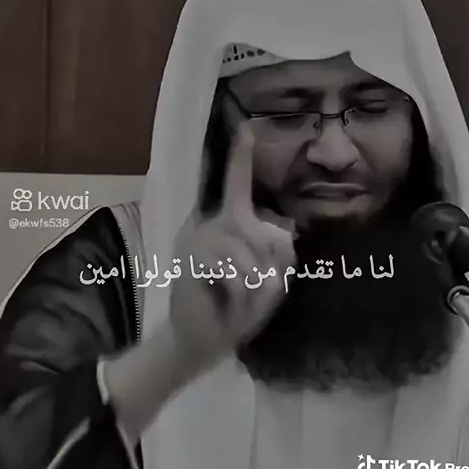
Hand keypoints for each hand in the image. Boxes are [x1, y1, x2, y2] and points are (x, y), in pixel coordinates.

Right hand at [169, 122, 295, 366]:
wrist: (204, 340)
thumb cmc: (238, 307)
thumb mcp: (270, 280)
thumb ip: (279, 253)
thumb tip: (278, 233)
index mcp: (230, 225)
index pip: (237, 186)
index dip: (241, 159)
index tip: (247, 127)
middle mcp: (211, 225)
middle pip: (255, 225)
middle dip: (268, 261)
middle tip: (262, 288)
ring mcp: (197, 240)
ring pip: (243, 247)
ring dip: (255, 280)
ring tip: (245, 298)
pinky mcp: (189, 260)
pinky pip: (230, 267)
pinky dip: (241, 290)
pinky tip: (231, 300)